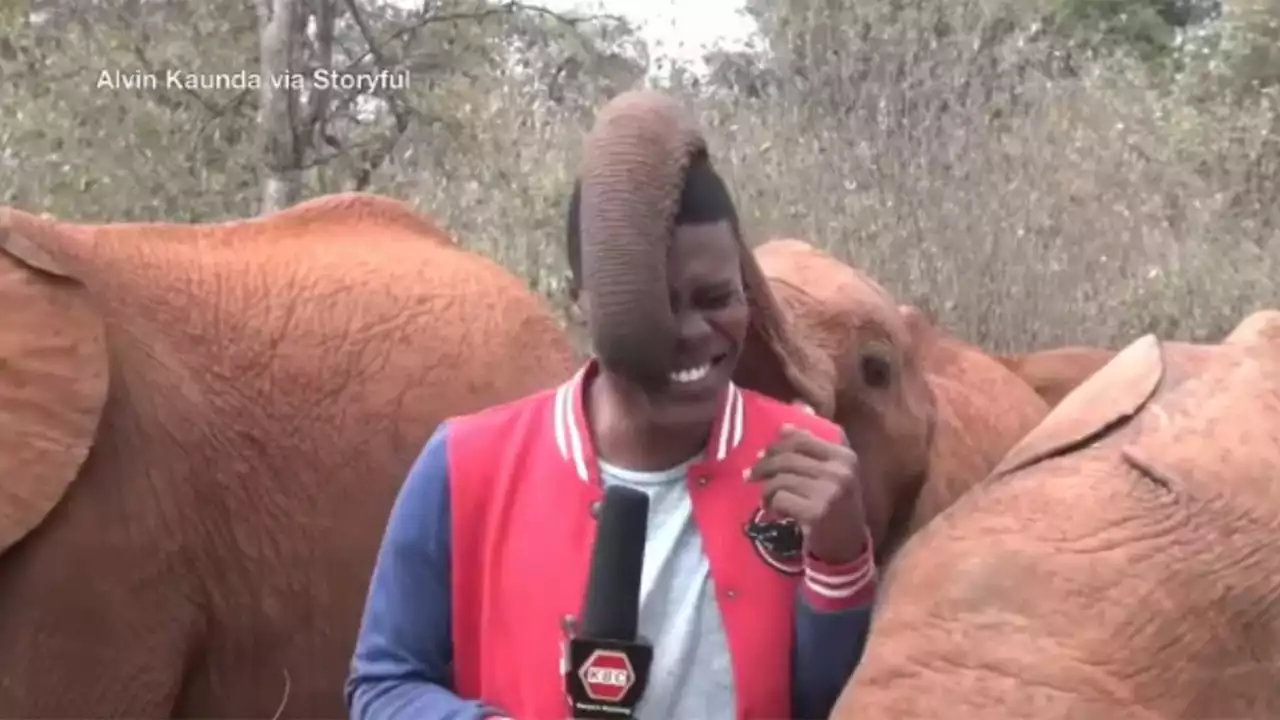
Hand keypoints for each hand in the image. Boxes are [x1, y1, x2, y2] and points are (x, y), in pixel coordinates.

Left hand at [747, 425, 867, 564]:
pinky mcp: (815, 512)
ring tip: (765, 498)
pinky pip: (780, 498)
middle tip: (751, 474)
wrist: (847, 545)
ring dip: (767, 489)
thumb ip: (816, 443)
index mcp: (845, 456)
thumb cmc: (837, 504)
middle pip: (787, 457)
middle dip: (764, 465)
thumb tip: (794, 413)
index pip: (803, 439)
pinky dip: (772, 504)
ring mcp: (828, 492)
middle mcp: (839, 471)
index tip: (763, 452)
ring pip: (781, 478)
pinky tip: (775, 511)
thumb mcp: (835, 471)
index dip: (778, 443)